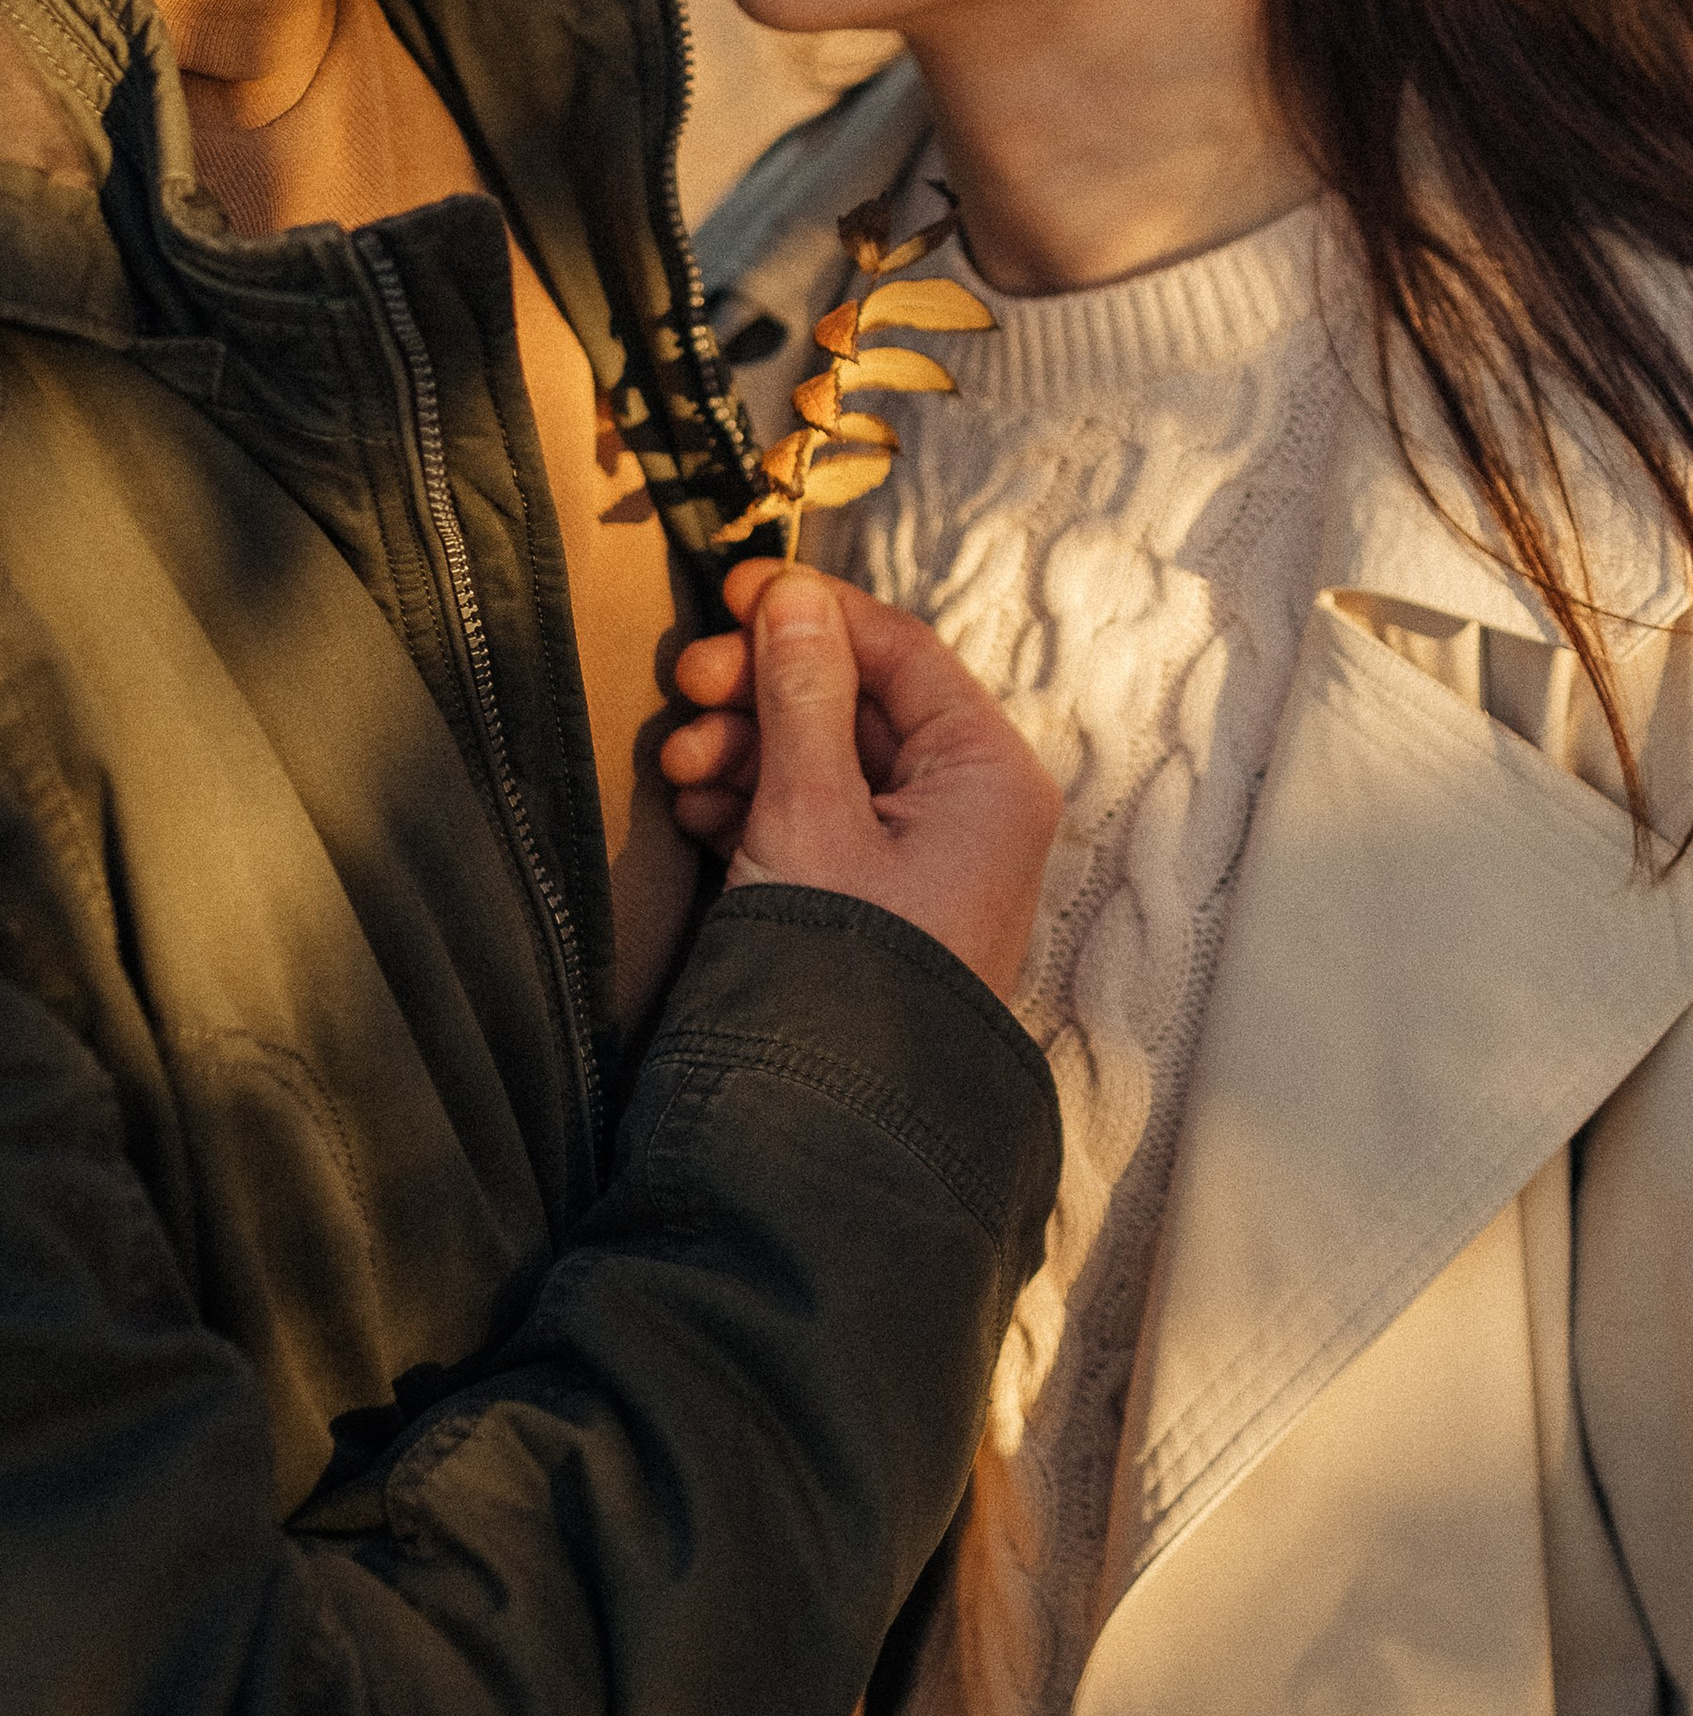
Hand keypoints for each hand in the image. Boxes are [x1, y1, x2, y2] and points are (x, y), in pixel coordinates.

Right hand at [664, 565, 1057, 1001]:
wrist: (823, 1123)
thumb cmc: (839, 968)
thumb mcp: (809, 811)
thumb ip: (800, 695)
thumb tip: (792, 598)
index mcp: (988, 775)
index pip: (902, 652)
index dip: (813, 613)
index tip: (731, 592)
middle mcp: (970, 810)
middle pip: (858, 703)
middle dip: (762, 690)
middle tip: (687, 689)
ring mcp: (922, 859)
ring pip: (825, 761)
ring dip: (746, 747)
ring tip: (682, 769)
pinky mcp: (871, 902)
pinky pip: (812, 820)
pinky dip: (751, 804)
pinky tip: (696, 810)